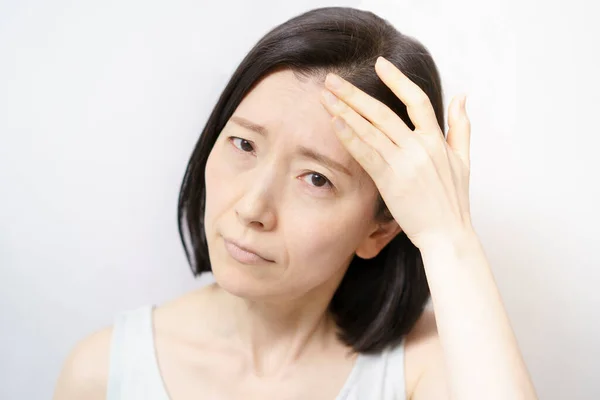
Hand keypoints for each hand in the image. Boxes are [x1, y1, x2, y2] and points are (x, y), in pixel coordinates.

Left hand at [320, 57, 472, 249]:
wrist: (446, 234)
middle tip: (332, 80)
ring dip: (345, 112)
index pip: (417, 100)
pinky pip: (366, 155)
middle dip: (354, 94)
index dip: (397, 79)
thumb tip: (462, 96)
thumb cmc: (453, 199)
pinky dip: (350, 138)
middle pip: (383, 113)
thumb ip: (461, 126)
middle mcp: (419, 148)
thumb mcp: (464, 159)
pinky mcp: (389, 181)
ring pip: (370, 131)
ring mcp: (403, 164)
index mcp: (437, 140)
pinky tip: (335, 124)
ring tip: (326, 97)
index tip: (379, 63)